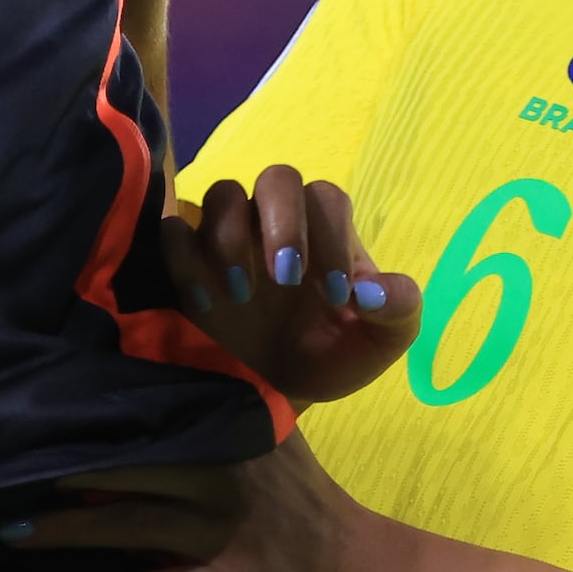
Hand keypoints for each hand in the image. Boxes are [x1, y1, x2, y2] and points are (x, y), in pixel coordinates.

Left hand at [5, 437, 413, 571]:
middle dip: (62, 473)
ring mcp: (224, 531)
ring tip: (13, 531)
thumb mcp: (271, 439)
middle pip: (126, 470)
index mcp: (230, 434)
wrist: (362, 569)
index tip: (35, 415)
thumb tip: (151, 366)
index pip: (151, 418)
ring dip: (66, 531)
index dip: (94, 419)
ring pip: (129, 526)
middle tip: (1, 473)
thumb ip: (218, 409)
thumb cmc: (304, 503)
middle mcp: (224, 476)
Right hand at [159, 165, 419, 409]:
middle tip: (285, 278)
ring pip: (222, 194)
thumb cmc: (331, 356)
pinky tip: (204, 304)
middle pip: (278, 178)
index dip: (333, 238)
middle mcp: (275, 222)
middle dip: (283, 222)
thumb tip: (375, 292)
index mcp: (325, 232)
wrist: (278, 393)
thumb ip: (398, 311)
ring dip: (230, 237)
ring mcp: (228, 237)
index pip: (327, 199)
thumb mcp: (381, 342)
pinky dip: (184, 258)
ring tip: (241, 295)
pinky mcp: (187, 263)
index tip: (336, 297)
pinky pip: (174, 232)